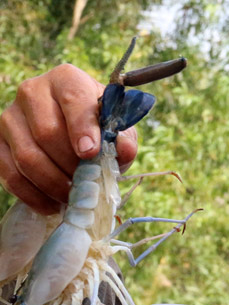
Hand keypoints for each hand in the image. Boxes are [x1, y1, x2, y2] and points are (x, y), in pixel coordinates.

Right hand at [0, 64, 138, 214]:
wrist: (73, 132)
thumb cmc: (98, 128)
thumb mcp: (118, 129)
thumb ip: (122, 138)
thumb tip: (122, 150)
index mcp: (67, 80)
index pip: (73, 99)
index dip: (82, 127)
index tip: (90, 152)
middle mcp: (32, 92)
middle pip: (47, 133)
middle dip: (70, 165)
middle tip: (87, 184)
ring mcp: (10, 117)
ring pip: (27, 156)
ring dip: (53, 184)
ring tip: (73, 196)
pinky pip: (10, 174)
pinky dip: (33, 195)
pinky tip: (53, 205)